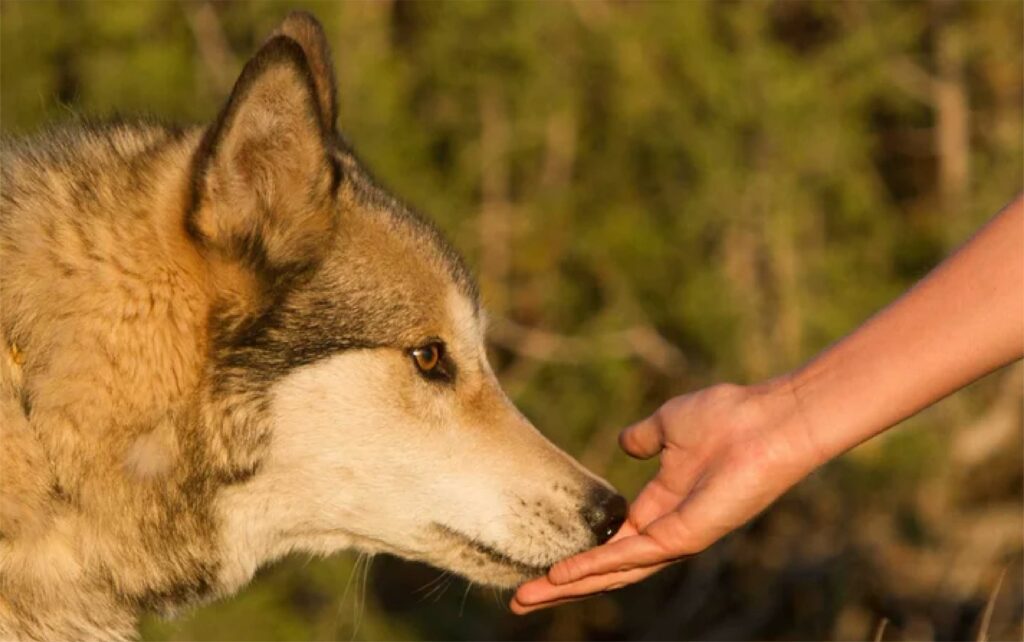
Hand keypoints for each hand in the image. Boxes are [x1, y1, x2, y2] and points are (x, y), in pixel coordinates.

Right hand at [511, 379, 823, 612]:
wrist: (766, 419)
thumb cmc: (728, 418)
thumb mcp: (668, 424)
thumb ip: (644, 438)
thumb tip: (626, 443)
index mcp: (660, 507)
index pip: (609, 544)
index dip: (575, 558)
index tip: (540, 568)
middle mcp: (665, 530)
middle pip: (605, 569)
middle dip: (562, 587)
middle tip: (519, 602)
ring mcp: (676, 537)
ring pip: (614, 573)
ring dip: (571, 586)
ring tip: (530, 598)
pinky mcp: (685, 536)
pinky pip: (634, 556)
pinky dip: (598, 566)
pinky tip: (565, 575)